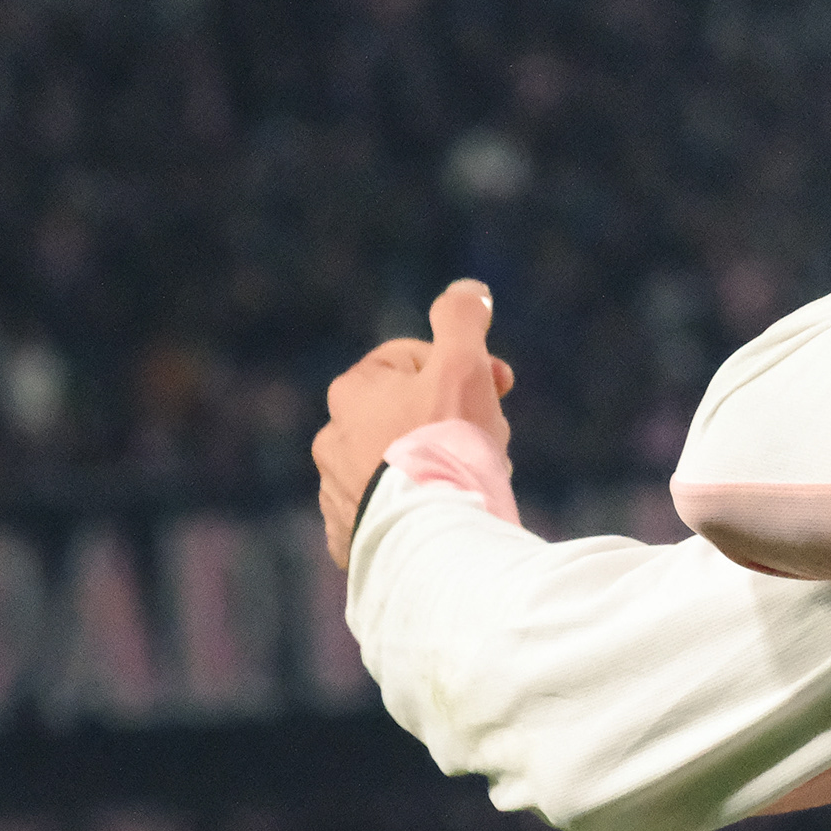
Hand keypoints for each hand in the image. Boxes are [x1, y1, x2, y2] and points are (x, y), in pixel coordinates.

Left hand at [311, 278, 515, 566]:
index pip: (412, 360)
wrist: (434, 540)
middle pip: (406, 415)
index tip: (498, 388)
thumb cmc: (448, 446)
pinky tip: (442, 518)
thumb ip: (462, 319)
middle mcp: (332, 440)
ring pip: (395, 467)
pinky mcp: (350, 540)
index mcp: (352, 392)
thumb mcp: (462, 364)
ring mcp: (337, 494)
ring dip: (431, 468)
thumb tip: (468, 289)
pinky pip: (385, 517)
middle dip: (450, 421)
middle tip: (489, 442)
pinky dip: (412, 513)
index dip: (462, 368)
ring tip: (470, 484)